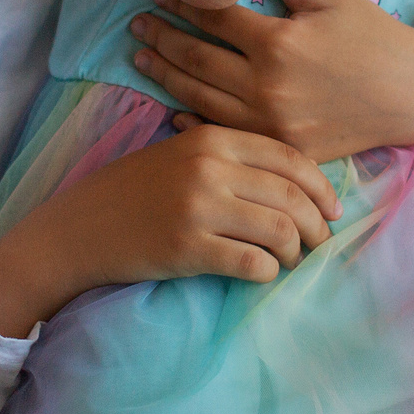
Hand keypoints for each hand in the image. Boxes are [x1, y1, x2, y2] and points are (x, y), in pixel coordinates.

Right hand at [0, 123, 338, 335]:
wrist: (81, 227)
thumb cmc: (137, 192)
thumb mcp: (182, 156)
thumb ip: (233, 159)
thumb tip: (300, 183)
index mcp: (212, 139)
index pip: (290, 157)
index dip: (321, 187)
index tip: (332, 211)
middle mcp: (209, 167)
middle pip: (292, 196)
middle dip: (317, 225)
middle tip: (319, 244)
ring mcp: (199, 208)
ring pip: (280, 230)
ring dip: (295, 252)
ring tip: (288, 261)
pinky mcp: (188, 248)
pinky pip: (252, 263)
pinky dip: (267, 273)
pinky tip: (260, 274)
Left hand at [128, 0, 413, 161]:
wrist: (412, 94)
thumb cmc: (371, 36)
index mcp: (278, 43)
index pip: (212, 16)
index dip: (181, 0)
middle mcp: (269, 87)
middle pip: (196, 59)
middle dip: (161, 37)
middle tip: (137, 23)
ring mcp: (273, 124)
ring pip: (201, 98)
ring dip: (165, 76)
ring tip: (143, 56)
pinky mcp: (282, 149)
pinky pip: (226, 135)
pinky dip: (193, 121)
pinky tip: (173, 107)